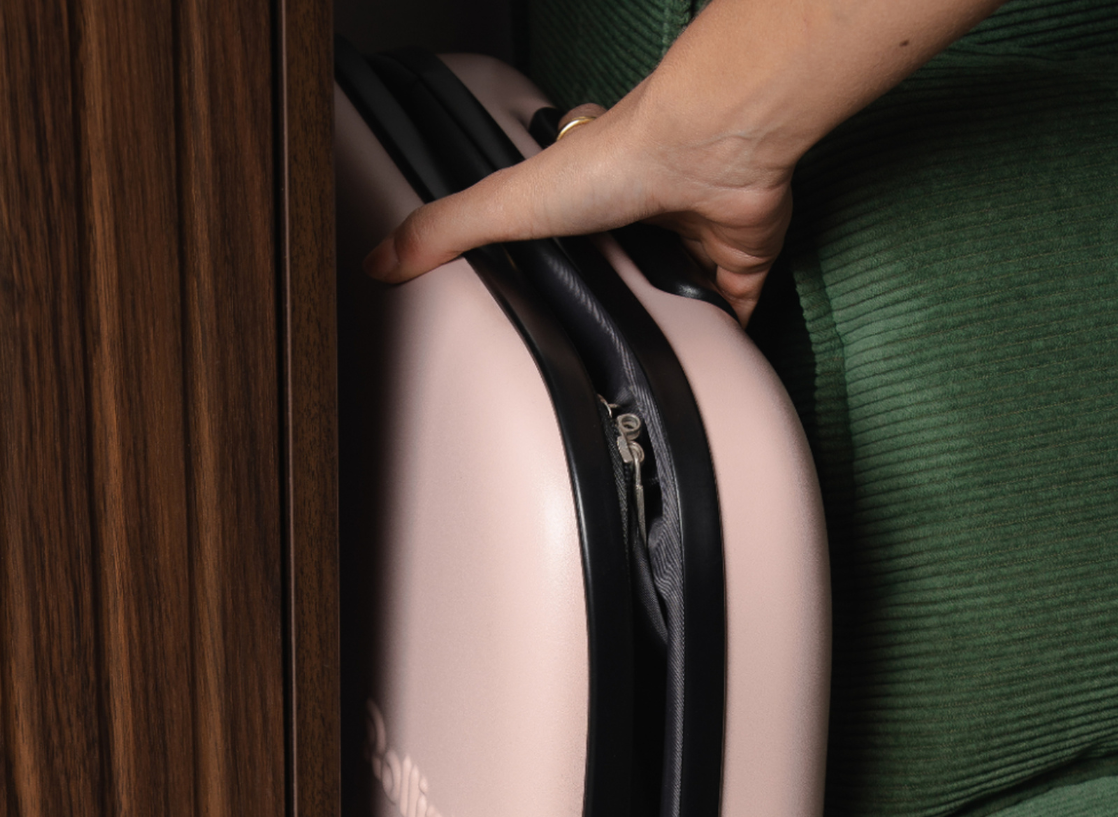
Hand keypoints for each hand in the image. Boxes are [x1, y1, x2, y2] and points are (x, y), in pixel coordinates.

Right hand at [366, 89, 793, 325]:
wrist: (708, 151)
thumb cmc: (620, 158)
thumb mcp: (508, 203)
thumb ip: (446, 229)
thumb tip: (380, 259)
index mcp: (587, 192)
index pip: (560, 226)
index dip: (548, 253)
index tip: (535, 289)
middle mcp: (643, 211)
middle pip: (621, 264)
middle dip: (610, 298)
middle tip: (589, 339)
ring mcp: (692, 237)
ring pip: (675, 290)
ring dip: (665, 320)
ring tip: (640, 364)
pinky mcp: (736, 262)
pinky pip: (733, 308)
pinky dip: (725, 335)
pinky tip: (708, 362)